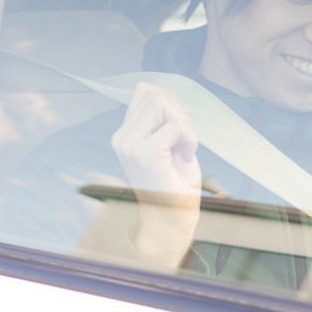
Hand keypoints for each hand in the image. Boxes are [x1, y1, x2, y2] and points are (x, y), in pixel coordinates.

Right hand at [110, 82, 202, 266]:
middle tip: (185, 138)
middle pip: (154, 94)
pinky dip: (189, 138)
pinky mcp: (145, 153)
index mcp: (125, 134)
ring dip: (184, 123)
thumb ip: (164, 120)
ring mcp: (130, 145)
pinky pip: (175, 125)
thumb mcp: (170, 143)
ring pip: (162, 103)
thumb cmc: (175, 183)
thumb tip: (169, 93)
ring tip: (185, 146)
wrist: (172, 219)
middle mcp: (122, 138)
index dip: (170, 101)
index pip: (144, 91)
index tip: (182, 124)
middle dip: (179, 111)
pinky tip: (187, 156)